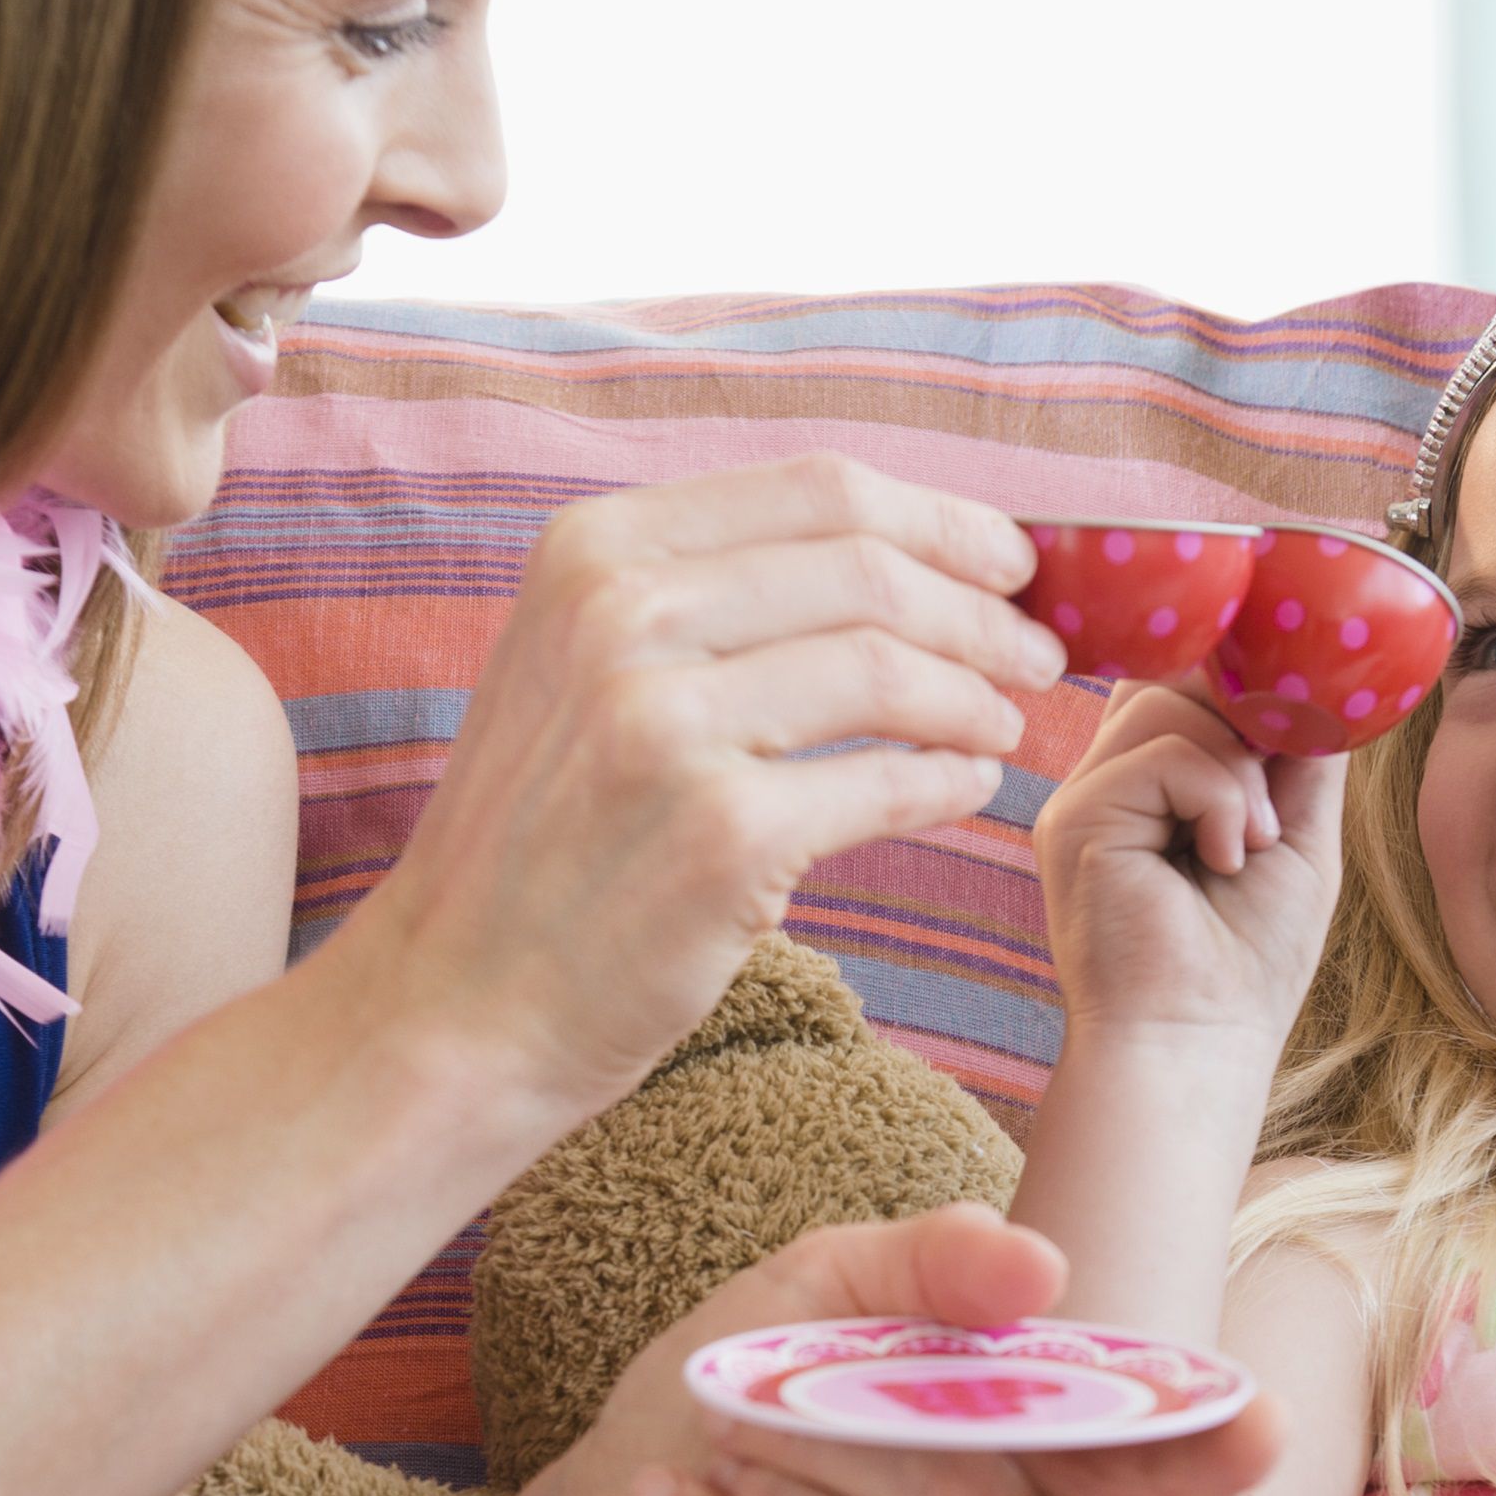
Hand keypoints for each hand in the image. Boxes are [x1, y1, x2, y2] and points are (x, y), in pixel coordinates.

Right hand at [336, 457, 1063, 1123]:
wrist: (456, 1005)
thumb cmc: (542, 841)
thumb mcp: (577, 669)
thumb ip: (703, 595)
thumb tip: (895, 551)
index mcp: (592, 552)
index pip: (818, 491)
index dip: (941, 519)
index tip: (1010, 560)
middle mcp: (619, 619)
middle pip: (870, 569)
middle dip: (984, 608)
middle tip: (1039, 652)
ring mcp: (666, 727)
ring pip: (892, 669)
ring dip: (978, 696)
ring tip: (1006, 726)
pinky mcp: (723, 838)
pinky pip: (890, 782)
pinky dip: (951, 781)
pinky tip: (967, 790)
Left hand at [479, 1204, 1282, 1495]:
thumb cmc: (717, 1416)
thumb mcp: (808, 1299)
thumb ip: (925, 1270)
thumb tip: (1042, 1267)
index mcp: (1035, 1460)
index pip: (1154, 1452)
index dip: (1209, 1442)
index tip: (1261, 1425)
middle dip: (853, 1435)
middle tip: (744, 1399)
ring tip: (713, 1454)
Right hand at [1034, 678, 1342, 1048]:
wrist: (1198, 1042)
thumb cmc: (1248, 959)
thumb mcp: (1296, 833)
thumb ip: (1298, 749)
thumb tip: (1317, 671)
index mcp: (1148, 784)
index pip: (1179, 678)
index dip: (1237, 680)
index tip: (1292, 728)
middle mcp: (1107, 782)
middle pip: (1171, 671)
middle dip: (1245, 714)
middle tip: (1275, 799)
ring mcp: (1084, 798)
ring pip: (1167, 700)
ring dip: (1240, 765)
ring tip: (1252, 842)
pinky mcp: (1076, 820)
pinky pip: (1163, 751)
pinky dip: (1219, 797)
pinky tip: (1226, 857)